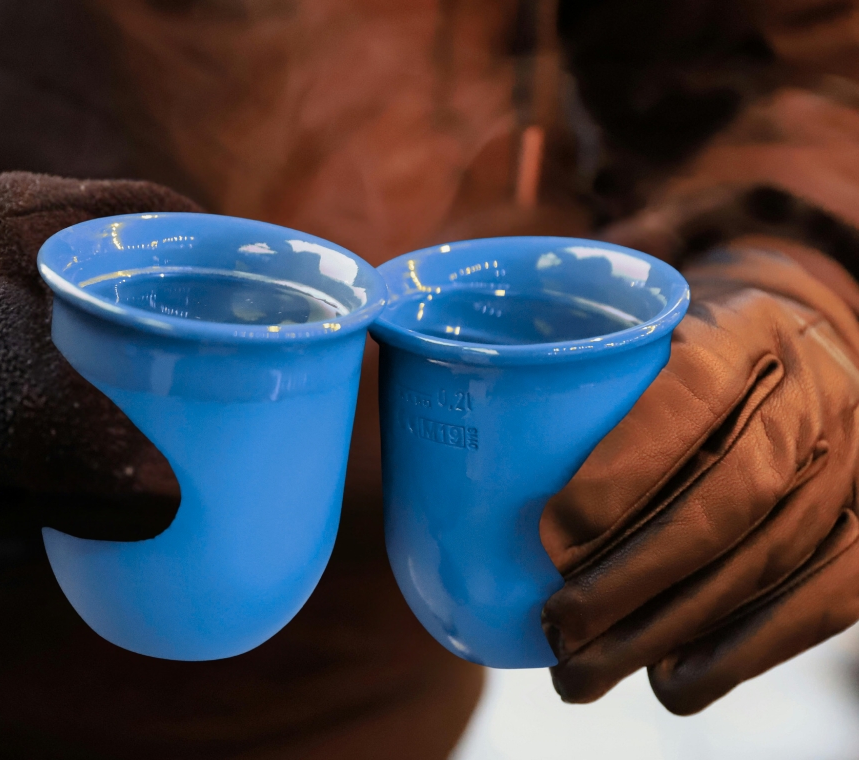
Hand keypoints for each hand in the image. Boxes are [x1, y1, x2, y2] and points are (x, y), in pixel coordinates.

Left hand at [540, 240, 858, 713]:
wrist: (807, 354)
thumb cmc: (689, 353)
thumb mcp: (643, 332)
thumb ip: (570, 371)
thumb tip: (433, 431)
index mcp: (743, 332)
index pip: (689, 393)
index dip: (624, 469)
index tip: (550, 534)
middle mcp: (807, 397)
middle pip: (728, 496)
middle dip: (634, 574)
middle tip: (554, 622)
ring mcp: (844, 467)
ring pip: (763, 558)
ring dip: (668, 626)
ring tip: (582, 668)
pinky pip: (820, 601)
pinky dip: (744, 651)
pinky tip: (671, 682)